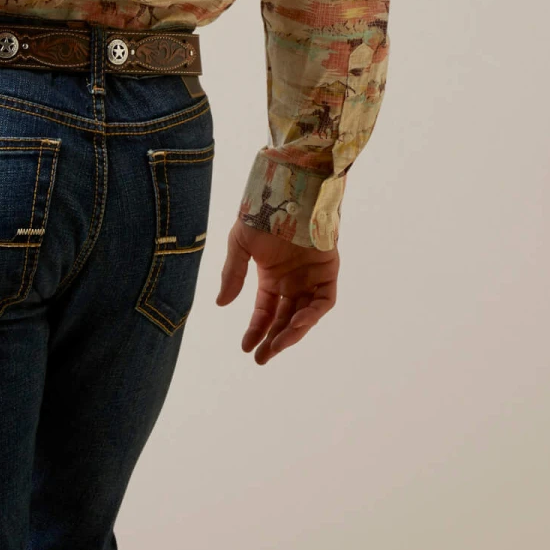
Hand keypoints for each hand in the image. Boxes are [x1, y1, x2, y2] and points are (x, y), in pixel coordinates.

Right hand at [215, 217, 337, 362]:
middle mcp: (292, 282)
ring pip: (304, 315)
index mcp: (271, 278)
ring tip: (279, 345)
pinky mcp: (328, 272)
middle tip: (263, 358)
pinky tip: (298, 323)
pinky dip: (312, 314)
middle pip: (285, 319)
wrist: (287, 191)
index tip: (246, 348)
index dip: (257, 330)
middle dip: (274, 340)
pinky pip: (324, 302)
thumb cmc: (262, 213)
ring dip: (293, 332)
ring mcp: (311, 278)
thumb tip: (221, 304)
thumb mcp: (240, 245)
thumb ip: (233, 274)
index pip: (265, 312)